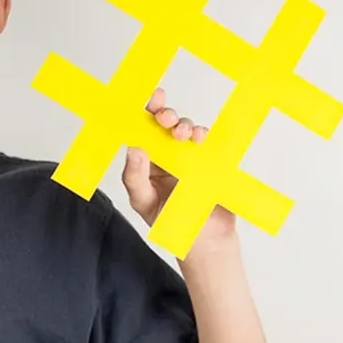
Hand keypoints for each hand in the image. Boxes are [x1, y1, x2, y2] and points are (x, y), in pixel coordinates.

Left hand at [120, 87, 236, 249]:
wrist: (205, 241)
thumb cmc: (169, 223)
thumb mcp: (144, 202)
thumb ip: (135, 178)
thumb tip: (133, 149)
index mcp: (146, 163)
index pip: (142, 133)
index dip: (143, 114)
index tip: (147, 101)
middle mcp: (166, 156)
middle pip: (163, 127)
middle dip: (164, 115)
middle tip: (165, 117)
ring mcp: (188, 158)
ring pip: (185, 131)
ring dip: (183, 125)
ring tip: (182, 133)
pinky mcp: (209, 162)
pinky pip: (207, 143)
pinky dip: (203, 135)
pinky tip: (200, 137)